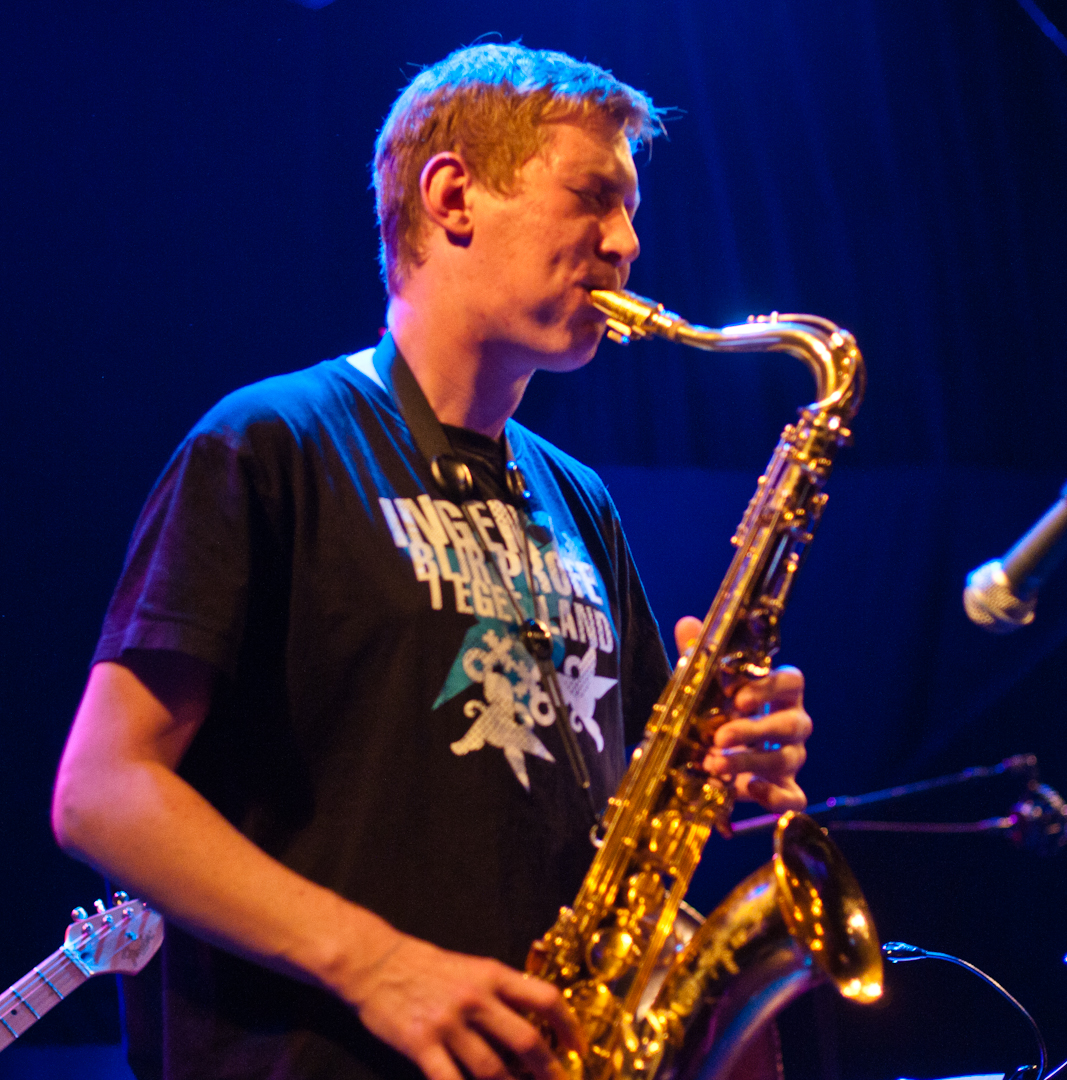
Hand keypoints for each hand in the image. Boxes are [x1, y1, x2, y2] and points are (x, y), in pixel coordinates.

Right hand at [348, 929, 580, 1079]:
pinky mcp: (421, 1044)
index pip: (544, 998)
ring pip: (492, 1069)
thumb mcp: (469, 967)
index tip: (579, 1048)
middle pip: (525, 1039)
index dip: (568, 1026)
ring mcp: (448, 1023)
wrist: (374, 961)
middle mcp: (475, 998)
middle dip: (548, 1070)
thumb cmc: (424, 965)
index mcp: (491, 974)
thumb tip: (531, 1026)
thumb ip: (498, 992)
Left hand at [674, 617, 811, 811]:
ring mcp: (792, 759)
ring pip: (787, 760)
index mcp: (780, 694)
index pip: (791, 682)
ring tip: (714, 764)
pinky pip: (794, 799)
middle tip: (719, 737)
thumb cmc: (719, 712)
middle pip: (792, 724)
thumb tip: (687, 622)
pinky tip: (748, 791)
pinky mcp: (786, 791)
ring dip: (750, 763)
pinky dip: (775, 798)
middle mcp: (792, 725)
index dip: (769, 688)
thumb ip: (699, 655)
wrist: (718, 757)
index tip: (738, 697)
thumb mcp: (706, 686)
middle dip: (754, 731)